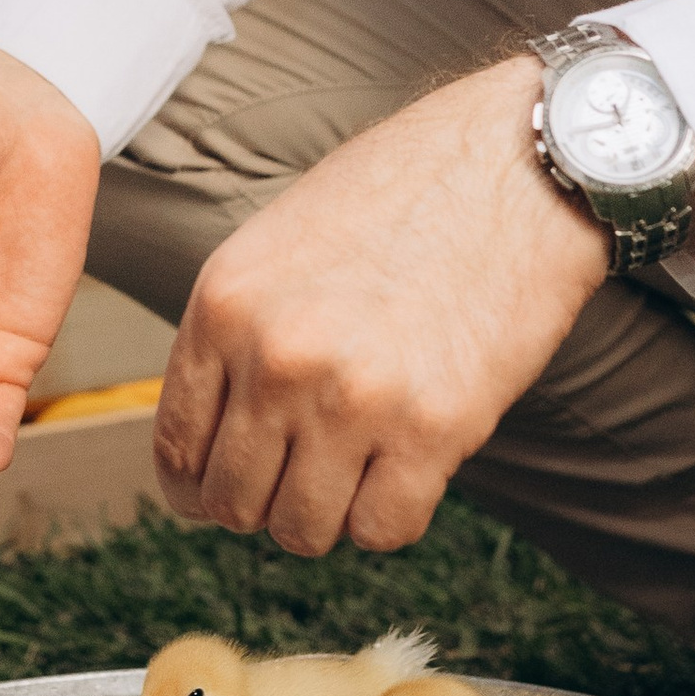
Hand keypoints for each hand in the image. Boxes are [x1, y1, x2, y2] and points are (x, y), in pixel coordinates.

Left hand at [155, 55, 608, 556]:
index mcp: (226, 304)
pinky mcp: (435, 429)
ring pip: (302, 530)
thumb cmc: (403, 193)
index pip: (176, 446)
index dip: (194, 487)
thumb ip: (236, 334)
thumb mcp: (280, 244)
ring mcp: (354, 397)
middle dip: (261, 504)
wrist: (518, 165)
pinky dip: (389, 517)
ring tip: (354, 472)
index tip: (218, 492)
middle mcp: (277, 356)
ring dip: (325, 517)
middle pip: (232, 501)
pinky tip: (404, 472)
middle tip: (299, 479)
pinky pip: (383, 531)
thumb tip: (209, 437)